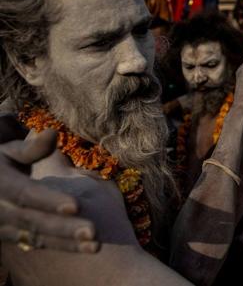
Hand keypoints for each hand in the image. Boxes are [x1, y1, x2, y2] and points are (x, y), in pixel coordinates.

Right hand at [0, 129, 97, 251]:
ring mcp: (2, 227)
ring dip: (67, 243)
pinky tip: (88, 248)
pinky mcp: (11, 237)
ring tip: (96, 245)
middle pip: (33, 221)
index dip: (49, 200)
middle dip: (63, 228)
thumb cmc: (1, 160)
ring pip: (37, 237)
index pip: (24, 194)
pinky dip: (63, 246)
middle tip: (93, 232)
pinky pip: (38, 243)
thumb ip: (32, 147)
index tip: (76, 205)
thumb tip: (53, 133)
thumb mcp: (8, 150)